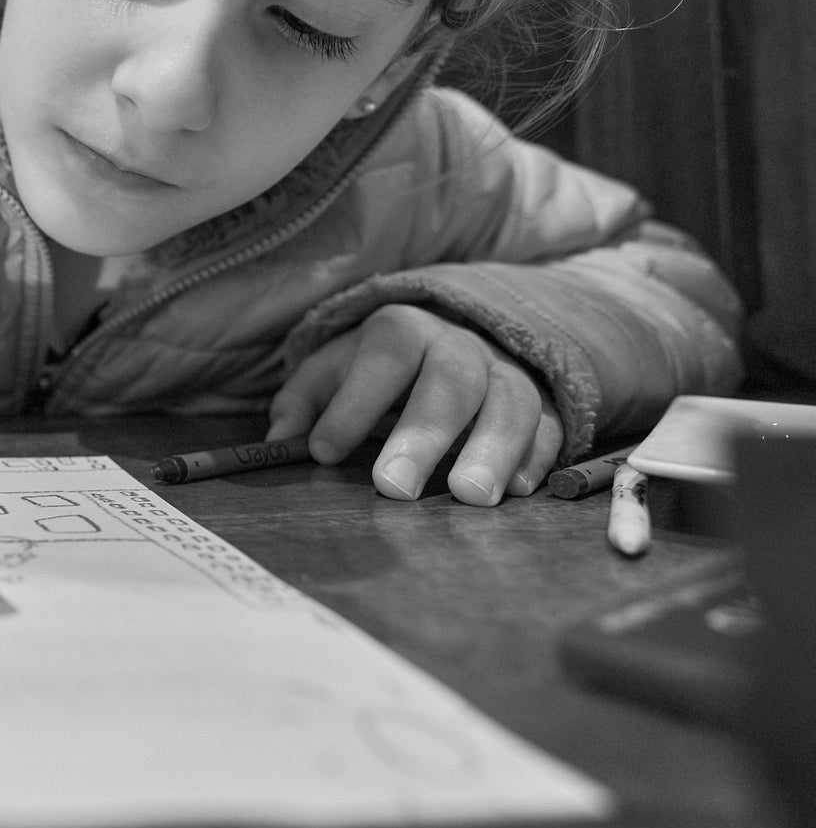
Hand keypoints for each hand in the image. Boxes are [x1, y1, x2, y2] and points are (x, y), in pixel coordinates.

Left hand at [266, 303, 562, 506]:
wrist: (455, 338)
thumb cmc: (380, 369)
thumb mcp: (333, 371)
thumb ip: (303, 401)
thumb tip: (279, 441)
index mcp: (402, 330)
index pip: (383, 355)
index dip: (354, 402)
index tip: (323, 451)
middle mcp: (460, 346)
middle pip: (450, 381)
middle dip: (422, 434)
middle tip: (393, 488)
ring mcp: (507, 373)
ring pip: (511, 402)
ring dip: (492, 449)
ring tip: (468, 497)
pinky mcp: (543, 405)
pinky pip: (549, 426)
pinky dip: (535, 457)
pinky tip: (515, 491)